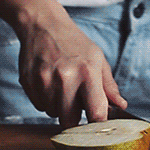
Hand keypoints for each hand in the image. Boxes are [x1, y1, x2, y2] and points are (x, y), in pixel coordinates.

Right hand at [15, 9, 126, 127]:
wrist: (43, 24)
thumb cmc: (74, 42)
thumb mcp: (97, 59)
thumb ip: (109, 86)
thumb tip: (121, 106)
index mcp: (87, 73)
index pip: (95, 113)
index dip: (96, 123)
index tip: (96, 124)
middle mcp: (65, 78)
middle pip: (69, 121)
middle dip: (74, 117)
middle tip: (75, 102)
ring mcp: (44, 80)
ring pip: (52, 114)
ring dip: (58, 107)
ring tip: (61, 87)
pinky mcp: (28, 82)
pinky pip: (39, 106)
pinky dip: (45, 100)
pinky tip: (49, 84)